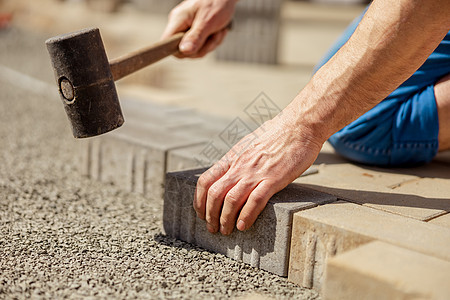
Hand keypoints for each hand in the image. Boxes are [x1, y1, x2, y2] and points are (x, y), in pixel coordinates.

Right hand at [161, 0, 236, 57]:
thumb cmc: (217, 2)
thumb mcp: (208, 21)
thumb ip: (196, 36)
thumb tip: (184, 51)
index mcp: (178, 20)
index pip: (167, 43)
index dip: (179, 51)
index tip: (194, 49)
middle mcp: (180, 26)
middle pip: (184, 51)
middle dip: (203, 48)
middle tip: (215, 35)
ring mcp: (188, 30)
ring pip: (196, 51)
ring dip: (211, 43)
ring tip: (219, 30)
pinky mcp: (196, 33)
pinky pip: (203, 47)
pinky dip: (214, 41)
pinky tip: (219, 30)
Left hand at [193, 110, 323, 234]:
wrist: (299, 125)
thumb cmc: (278, 134)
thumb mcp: (250, 144)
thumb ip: (240, 159)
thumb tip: (233, 169)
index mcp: (233, 157)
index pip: (206, 181)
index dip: (199, 200)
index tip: (201, 213)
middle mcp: (240, 166)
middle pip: (214, 194)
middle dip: (209, 215)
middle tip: (212, 228)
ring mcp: (255, 172)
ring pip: (231, 200)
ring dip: (225, 219)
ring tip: (226, 231)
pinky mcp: (273, 179)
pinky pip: (255, 201)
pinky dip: (246, 216)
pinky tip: (243, 226)